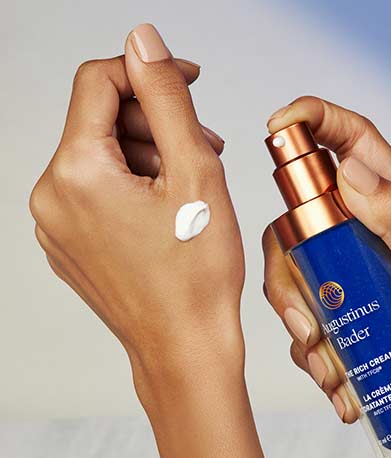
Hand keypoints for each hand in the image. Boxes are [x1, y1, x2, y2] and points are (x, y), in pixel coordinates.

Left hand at [29, 24, 244, 405]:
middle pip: (100, 123)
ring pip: (101, 159)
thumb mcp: (195, 172)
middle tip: (205, 148)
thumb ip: (165, 98)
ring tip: (192, 186)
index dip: (148, 73)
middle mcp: (50, 196)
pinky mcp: (69, 246)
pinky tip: (169, 211)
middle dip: (155, 124)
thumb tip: (142, 40)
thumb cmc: (197, 274)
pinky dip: (133, 188)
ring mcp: (55, 226)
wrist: (185, 349)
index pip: (98, 82)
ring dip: (148, 157)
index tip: (189, 82)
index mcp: (75, 173)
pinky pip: (96, 194)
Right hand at [262, 96, 390, 425]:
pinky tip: (340, 388)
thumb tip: (347, 170)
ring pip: (295, 279)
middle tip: (307, 323)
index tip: (277, 125)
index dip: (313, 120)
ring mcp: (354, 276)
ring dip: (300, 327)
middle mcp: (366, 234)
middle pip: (298, 222)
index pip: (351, 142)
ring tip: (332, 373)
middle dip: (287, 270)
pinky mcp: (348, 317)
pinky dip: (315, 358)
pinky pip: (309, 326)